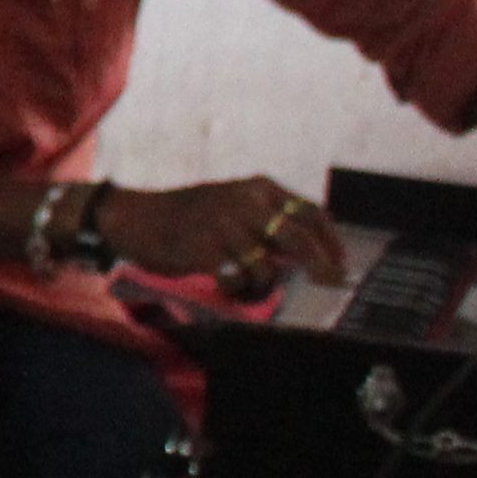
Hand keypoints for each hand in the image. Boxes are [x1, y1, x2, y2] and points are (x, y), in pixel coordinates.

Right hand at [97, 175, 348, 298]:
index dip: (332, 241)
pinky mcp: (206, 249)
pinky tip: (224, 283)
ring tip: (245, 285)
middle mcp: (246, 201)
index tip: (342, 262)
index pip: (311, 213)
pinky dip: (235, 289)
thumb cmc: (187, 217)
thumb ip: (268, 222)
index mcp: (258, 188)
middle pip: (300, 240)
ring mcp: (225, 225)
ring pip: (267, 268)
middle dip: (321, 267)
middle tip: (331, 284)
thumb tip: (312, 252)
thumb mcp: (232, 205)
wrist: (134, 217)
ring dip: (262, 285)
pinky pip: (237, 280)